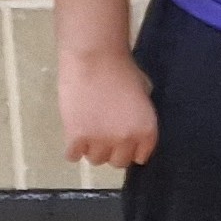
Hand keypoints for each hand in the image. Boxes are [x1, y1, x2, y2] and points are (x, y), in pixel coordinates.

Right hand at [60, 47, 156, 170]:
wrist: (95, 58)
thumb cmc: (122, 69)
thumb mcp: (144, 93)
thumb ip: (140, 114)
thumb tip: (133, 122)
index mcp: (147, 131)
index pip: (139, 157)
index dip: (130, 148)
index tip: (122, 141)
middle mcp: (126, 140)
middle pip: (117, 162)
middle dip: (111, 150)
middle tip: (103, 133)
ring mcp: (100, 141)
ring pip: (95, 160)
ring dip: (91, 148)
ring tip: (88, 129)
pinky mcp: (76, 138)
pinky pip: (73, 156)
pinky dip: (73, 147)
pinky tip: (74, 133)